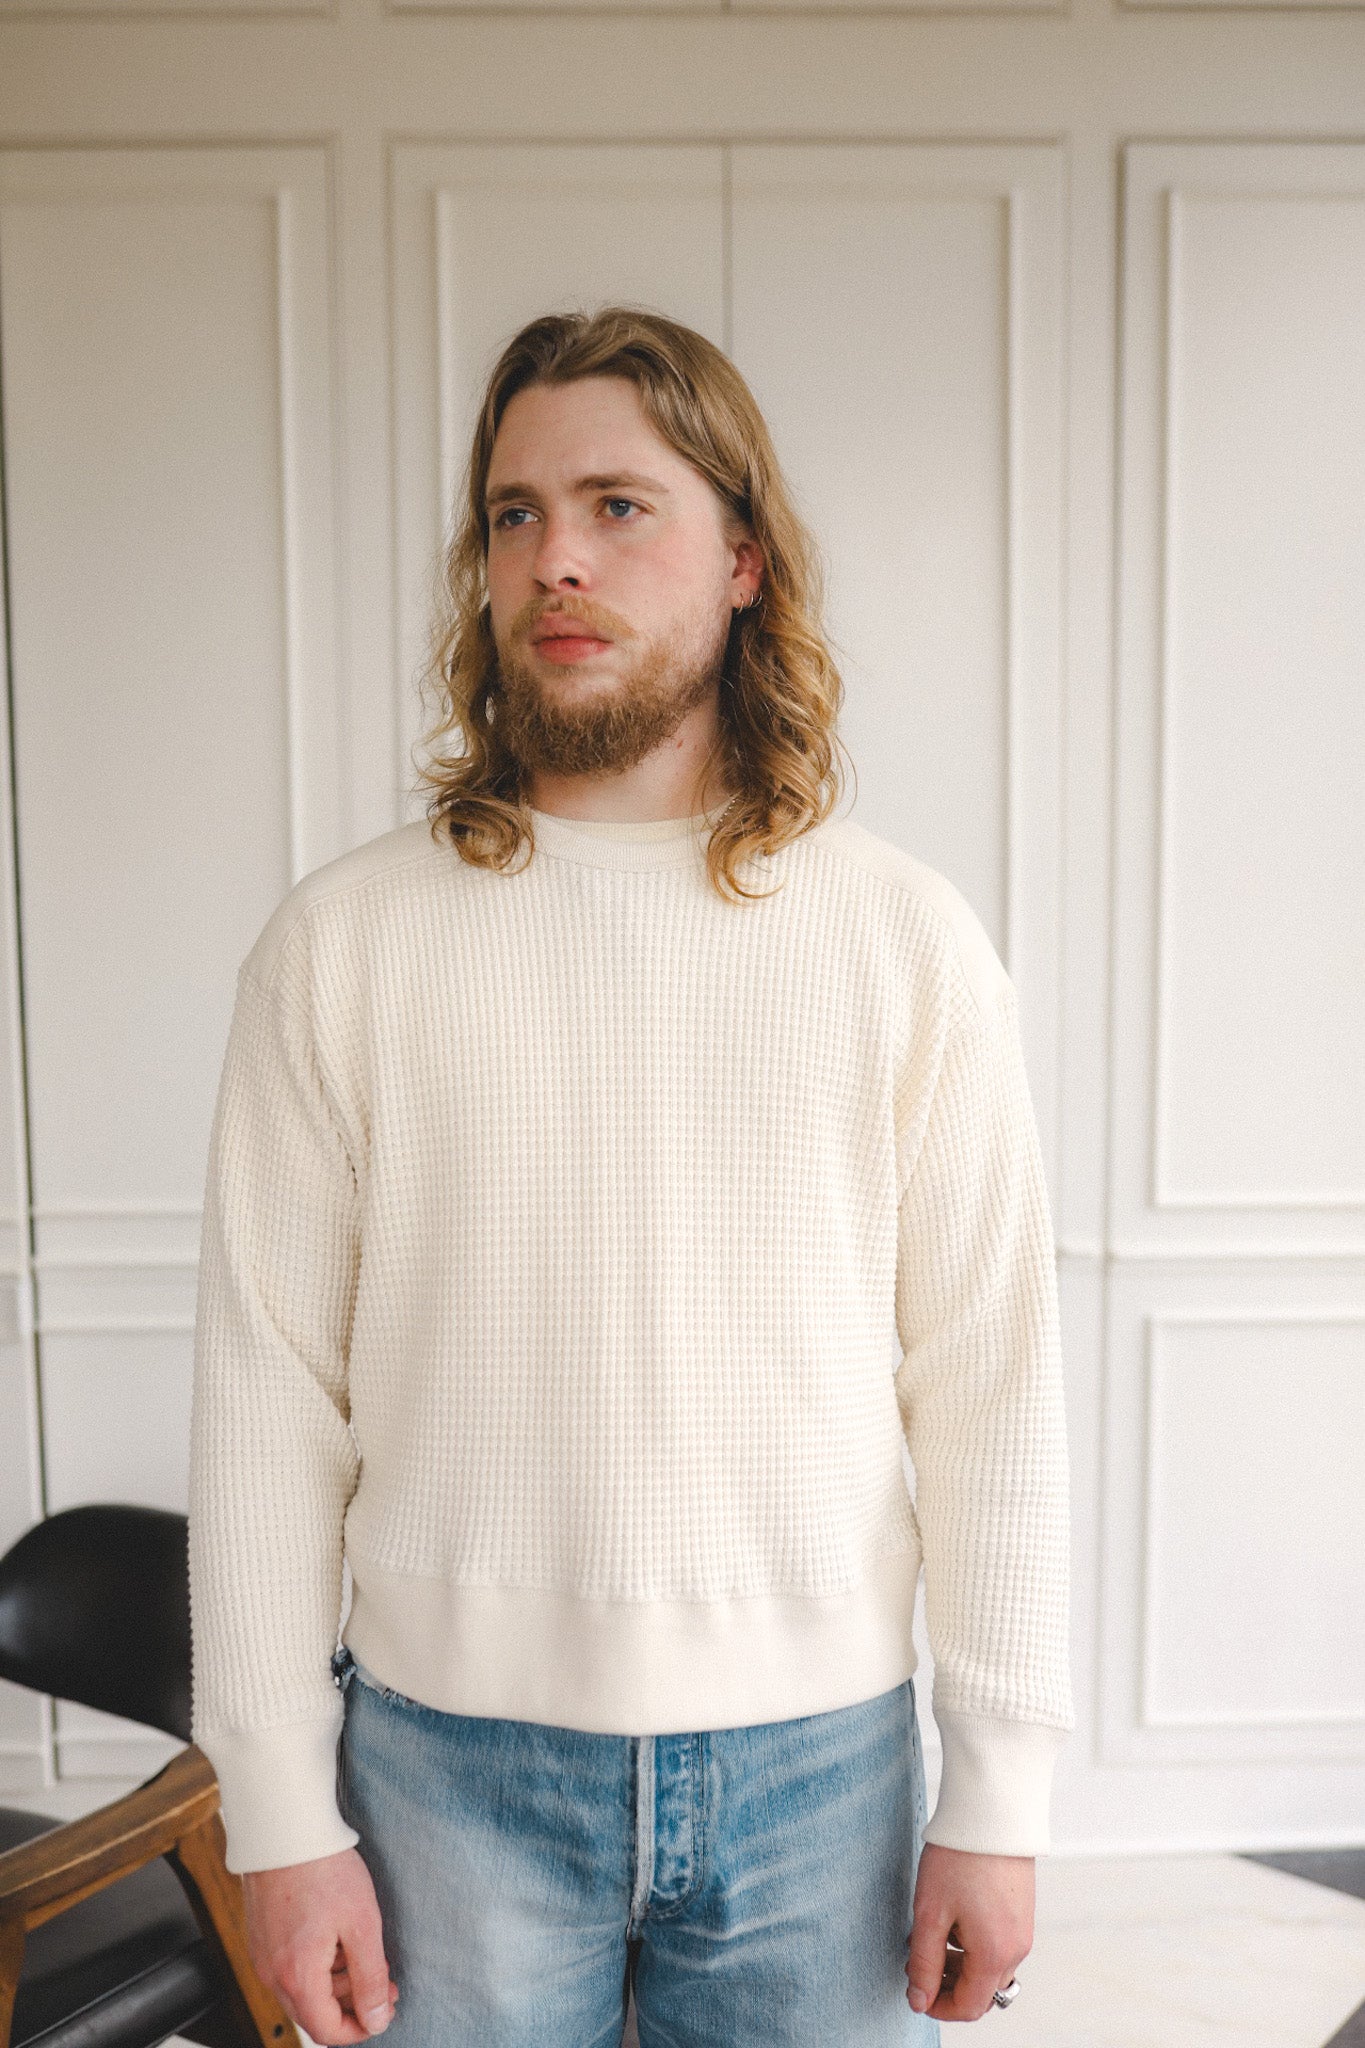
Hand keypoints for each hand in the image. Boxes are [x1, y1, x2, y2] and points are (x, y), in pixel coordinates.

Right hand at [241, 1846, 399, 2043]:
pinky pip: (290, 1968)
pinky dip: (317, 1966)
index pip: (326, 2031)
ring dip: (336, 1985)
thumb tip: (377, 2020)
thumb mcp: (361, 1924)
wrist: (286, 1829)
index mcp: (296, 1977)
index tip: (385, 2010)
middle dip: (351, 2005)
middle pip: (313, 2014)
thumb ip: (370, 1978)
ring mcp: (263, 1955)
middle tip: (385, 1982)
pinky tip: (338, 1938)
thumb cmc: (325, 1870)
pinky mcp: (262, 1936)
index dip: (360, 2029)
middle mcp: (272, 1974)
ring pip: (302, 1991)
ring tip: (366, 1954)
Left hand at [904, 1843, 1033, 2021]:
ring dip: (960, 1964)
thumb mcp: (930, 1913)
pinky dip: (974, 1945)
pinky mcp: (1022, 1911)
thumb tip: (919, 1999)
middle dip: (948, 1985)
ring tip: (930, 1933)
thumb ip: (924, 1962)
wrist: (992, 1811)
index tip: (915, 1992)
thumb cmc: (958, 1859)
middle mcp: (1017, 1948)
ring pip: (990, 1968)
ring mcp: (1022, 1929)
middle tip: (918, 1960)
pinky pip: (999, 1944)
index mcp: (995, 1955)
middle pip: (982, 1990)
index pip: (969, 2007)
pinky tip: (952, 1917)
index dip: (939, 2007)